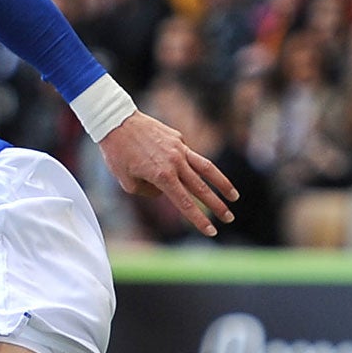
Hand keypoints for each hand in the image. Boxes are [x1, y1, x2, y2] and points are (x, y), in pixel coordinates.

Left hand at [99, 111, 237, 236]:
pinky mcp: (178, 139)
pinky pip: (188, 155)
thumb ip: (146, 192)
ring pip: (207, 169)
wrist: (116, 121)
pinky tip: (184, 168)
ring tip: (234, 196)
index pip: (185, 203)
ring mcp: (179, 149)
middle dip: (217, 206)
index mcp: (162, 176)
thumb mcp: (125, 181)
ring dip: (222, 184)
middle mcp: (175, 163)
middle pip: (201, 188)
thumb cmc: (116, 153)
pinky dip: (191, 165)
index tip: (211, 231)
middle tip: (229, 218)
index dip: (199, 219)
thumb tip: (162, 191)